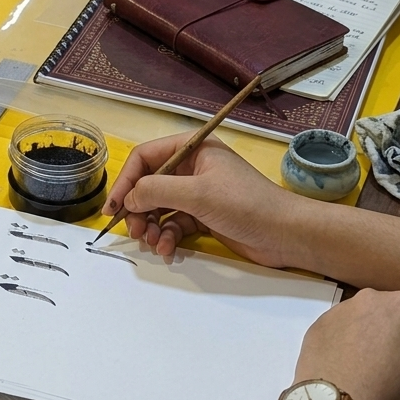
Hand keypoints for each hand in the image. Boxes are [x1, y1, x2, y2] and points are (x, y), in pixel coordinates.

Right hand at [106, 134, 303, 263]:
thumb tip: (128, 199)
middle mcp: (193, 167)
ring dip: (151, 227)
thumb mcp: (198, 194)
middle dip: (138, 209)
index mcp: (193, 149)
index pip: (146, 157)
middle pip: (150, 184)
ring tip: (153, 243)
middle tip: (134, 231)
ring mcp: (199, 193)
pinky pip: (174, 224)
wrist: (286, 234)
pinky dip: (167, 237)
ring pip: (160, 207)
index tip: (113, 207)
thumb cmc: (245, 204)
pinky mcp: (204, 217)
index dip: (126, 181)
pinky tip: (168, 250)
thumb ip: (157, 191)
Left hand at [294, 288, 399, 399]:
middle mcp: (370, 298)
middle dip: (394, 327)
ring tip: (365, 363)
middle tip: (390, 359)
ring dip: (367, 330)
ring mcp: (340, 309)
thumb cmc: (388, 387)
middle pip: (390, 308)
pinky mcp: (319, 323)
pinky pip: (339, 326)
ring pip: (363, 315)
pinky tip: (345, 362)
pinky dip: (344, 338)